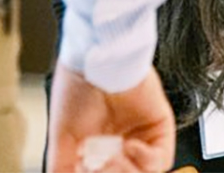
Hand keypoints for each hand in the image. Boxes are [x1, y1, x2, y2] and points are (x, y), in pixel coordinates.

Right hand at [47, 66, 175, 172]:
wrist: (99, 62)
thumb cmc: (78, 86)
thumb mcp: (61, 136)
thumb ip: (61, 165)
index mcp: (97, 147)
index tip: (83, 170)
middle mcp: (119, 143)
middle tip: (97, 167)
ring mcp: (141, 137)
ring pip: (142, 172)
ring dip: (126, 171)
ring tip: (112, 158)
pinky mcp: (160, 128)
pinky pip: (161, 160)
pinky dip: (145, 160)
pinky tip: (129, 146)